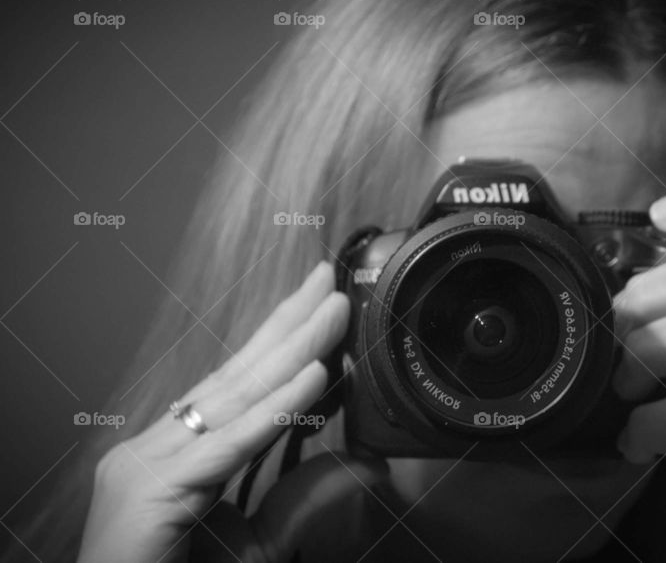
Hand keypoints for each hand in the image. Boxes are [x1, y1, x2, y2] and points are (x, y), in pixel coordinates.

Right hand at [78, 261, 386, 562]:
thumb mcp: (258, 537)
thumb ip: (302, 496)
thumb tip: (366, 464)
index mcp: (175, 452)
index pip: (237, 385)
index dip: (280, 342)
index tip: (319, 306)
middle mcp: (157, 447)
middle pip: (236, 375)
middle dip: (289, 324)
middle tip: (328, 281)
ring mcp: (147, 463)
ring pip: (237, 397)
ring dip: (294, 350)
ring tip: (334, 310)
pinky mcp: (152, 490)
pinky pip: (230, 444)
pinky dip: (276, 409)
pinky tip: (313, 376)